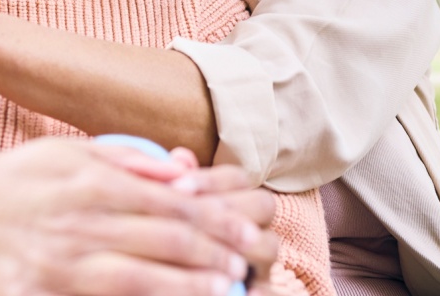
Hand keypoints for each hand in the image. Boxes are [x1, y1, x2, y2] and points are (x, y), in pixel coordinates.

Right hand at [0, 139, 273, 295]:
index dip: (214, 220)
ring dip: (189, 287)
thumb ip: (126, 160)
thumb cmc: (16, 180)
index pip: (170, 204)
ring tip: (223, 289)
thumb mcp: (67, 152)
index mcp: (90, 184)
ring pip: (140, 280)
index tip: (243, 231)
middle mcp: (79, 224)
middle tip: (244, 264)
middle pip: (164, 242)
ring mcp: (59, 265)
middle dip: (213, 255)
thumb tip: (181, 172)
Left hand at [164, 148, 280, 292]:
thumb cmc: (167, 237)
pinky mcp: (259, 287)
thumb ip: (174, 184)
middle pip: (262, 204)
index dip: (209, 180)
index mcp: (235, 200)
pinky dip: (262, 291)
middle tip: (190, 217)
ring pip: (270, 244)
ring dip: (244, 246)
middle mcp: (254, 225)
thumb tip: (179, 157)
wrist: (168, 276)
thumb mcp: (167, 212)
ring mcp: (261, 258)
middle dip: (226, 209)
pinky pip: (271, 290)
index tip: (176, 187)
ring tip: (213, 251)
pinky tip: (244, 292)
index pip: (236, 178)